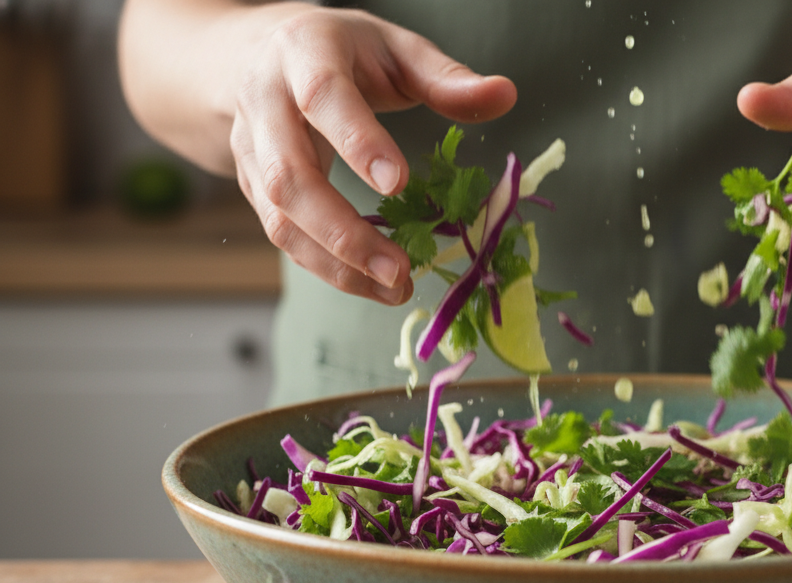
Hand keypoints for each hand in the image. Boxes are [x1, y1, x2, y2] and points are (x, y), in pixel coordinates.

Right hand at [226, 5, 514, 303]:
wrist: (260, 56)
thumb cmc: (342, 52)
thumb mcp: (395, 49)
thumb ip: (446, 77)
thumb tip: (505, 96)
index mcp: (303, 53)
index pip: (323, 97)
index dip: (358, 142)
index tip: (399, 184)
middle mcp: (265, 101)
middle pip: (290, 176)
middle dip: (344, 231)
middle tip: (398, 269)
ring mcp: (251, 148)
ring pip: (280, 215)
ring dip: (336, 262)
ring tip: (393, 288)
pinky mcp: (251, 185)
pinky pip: (282, 234)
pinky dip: (326, 266)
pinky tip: (370, 283)